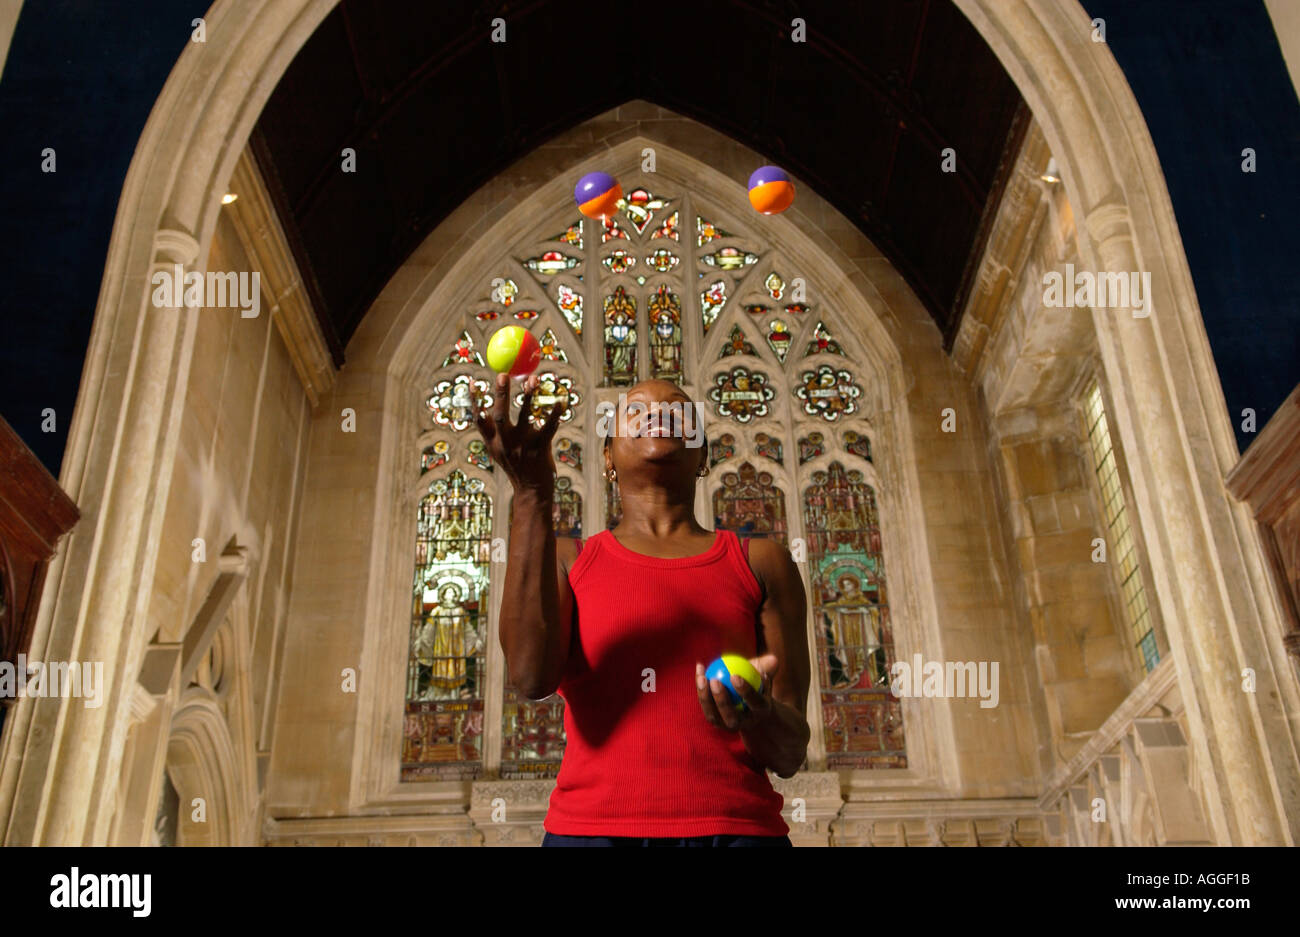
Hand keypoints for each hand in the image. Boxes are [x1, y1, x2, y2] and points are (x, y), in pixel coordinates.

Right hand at [474, 372, 565, 492]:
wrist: (532, 491)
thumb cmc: (517, 467)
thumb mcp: (499, 452)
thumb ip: (493, 432)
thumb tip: (486, 407)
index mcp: (493, 444)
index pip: (479, 420)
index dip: (474, 402)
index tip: (471, 383)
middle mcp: (505, 444)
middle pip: (500, 415)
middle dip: (501, 395)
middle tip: (503, 375)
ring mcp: (522, 447)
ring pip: (524, 417)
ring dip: (528, 397)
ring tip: (532, 379)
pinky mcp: (540, 450)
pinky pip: (548, 427)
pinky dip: (555, 414)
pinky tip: (560, 402)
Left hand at [696, 653, 778, 731]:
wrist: (752, 709)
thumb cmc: (759, 685)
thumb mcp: (765, 676)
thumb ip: (768, 668)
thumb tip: (773, 659)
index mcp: (761, 711)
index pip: (754, 702)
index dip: (745, 690)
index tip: (734, 676)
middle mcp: (744, 723)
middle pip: (731, 716)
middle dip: (722, 700)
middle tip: (715, 680)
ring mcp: (727, 725)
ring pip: (713, 715)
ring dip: (705, 696)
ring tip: (702, 676)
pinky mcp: (715, 722)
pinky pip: (705, 706)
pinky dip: (700, 689)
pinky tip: (699, 668)